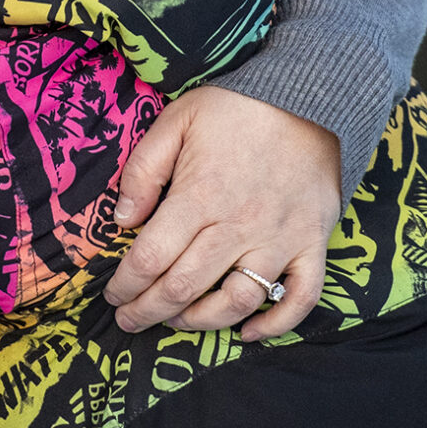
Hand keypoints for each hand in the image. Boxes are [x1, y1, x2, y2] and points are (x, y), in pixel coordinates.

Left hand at [103, 85, 341, 341]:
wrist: (309, 94)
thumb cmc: (235, 107)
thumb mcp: (176, 120)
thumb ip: (143, 170)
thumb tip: (122, 220)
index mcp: (200, 195)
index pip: (151, 258)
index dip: (126, 286)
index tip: (113, 296)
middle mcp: (239, 225)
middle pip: (184, 287)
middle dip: (148, 312)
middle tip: (130, 320)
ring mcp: (280, 238)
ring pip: (236, 301)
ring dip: (200, 322)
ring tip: (176, 322)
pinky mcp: (312, 243)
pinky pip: (300, 297)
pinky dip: (275, 324)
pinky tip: (247, 332)